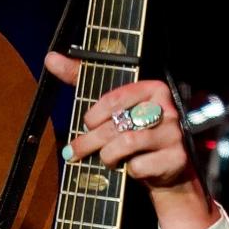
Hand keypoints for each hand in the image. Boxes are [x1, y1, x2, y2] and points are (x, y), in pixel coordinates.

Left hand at [45, 52, 191, 189]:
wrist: (163, 165)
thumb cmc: (131, 129)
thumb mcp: (109, 103)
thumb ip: (80, 78)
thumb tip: (51, 58)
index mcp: (153, 88)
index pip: (115, 98)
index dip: (93, 115)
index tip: (86, 125)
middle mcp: (167, 109)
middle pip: (118, 124)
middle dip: (90, 141)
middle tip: (75, 152)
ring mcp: (173, 134)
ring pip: (127, 144)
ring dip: (107, 156)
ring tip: (105, 159)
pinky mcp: (176, 158)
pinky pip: (140, 166)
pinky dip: (129, 170)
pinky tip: (130, 168)